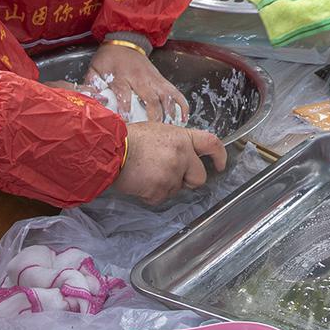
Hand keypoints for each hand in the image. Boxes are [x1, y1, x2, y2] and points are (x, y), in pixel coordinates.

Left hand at [85, 39, 186, 123]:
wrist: (125, 42)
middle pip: (150, 98)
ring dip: (169, 113)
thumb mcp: (94, 70)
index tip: (128, 122)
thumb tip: (90, 102)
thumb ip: (91, 85)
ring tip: (170, 128)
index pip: (124, 93)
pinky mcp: (162, 79)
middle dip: (153, 117)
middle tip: (153, 133)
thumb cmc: (108, 59)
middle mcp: (139, 78)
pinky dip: (181, 104)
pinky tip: (183, 117)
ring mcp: (153, 79)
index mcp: (121, 77)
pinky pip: (175, 91)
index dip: (126, 107)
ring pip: (165, 96)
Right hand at [111, 122, 225, 202]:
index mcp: (182, 138)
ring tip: (148, 174)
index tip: (220, 165)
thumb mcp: (158, 132)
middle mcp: (182, 156)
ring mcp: (171, 174)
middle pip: (199, 177)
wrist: (110, 150)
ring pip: (178, 189)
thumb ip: (176, 143)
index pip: (212, 143)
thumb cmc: (129, 139)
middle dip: (189, 180)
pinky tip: (141, 182)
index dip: (220, 156)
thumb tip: (184, 154)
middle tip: (173, 176)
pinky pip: (161, 197)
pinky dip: (152, 194)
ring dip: (166, 185)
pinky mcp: (160, 190)